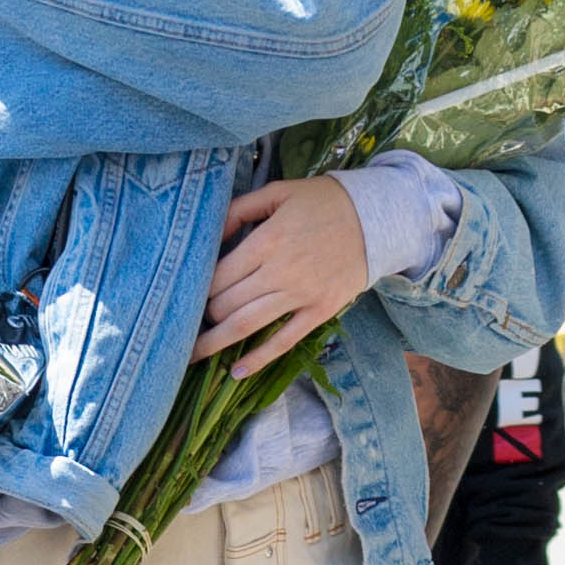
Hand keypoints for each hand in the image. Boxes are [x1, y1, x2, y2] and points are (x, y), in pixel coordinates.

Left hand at [193, 176, 367, 374]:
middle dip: (205, 315)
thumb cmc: (323, 202)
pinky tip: (236, 372)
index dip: (198, 290)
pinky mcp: (319, 312)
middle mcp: (280, 272)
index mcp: (266, 240)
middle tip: (191, 320)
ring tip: (192, 355)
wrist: (376, 219)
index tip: (188, 296)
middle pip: (227, 303)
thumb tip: (210, 233)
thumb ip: (240, 209)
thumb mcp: (278, 192)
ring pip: (246, 326)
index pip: (218, 276)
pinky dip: (258, 359)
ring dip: (215, 344)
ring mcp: (301, 295)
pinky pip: (284, 342)